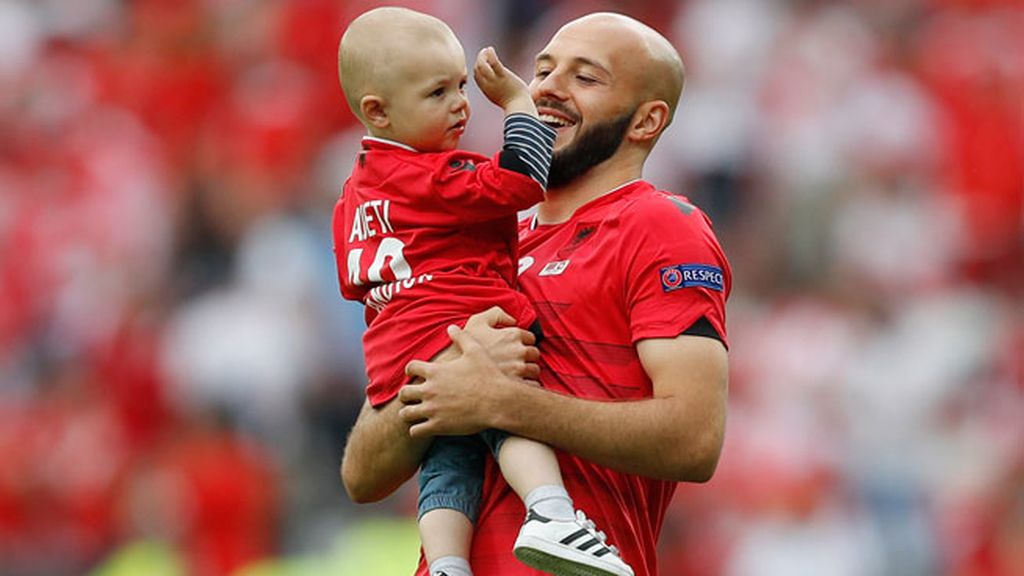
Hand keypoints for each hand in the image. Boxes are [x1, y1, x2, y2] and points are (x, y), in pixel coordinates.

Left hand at [399, 324, 527, 437]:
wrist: (499, 401)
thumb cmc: (488, 375)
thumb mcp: (476, 351)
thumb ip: (461, 338)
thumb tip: (451, 326)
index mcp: (435, 372)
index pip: (410, 368)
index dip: (411, 371)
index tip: (414, 375)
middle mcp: (429, 390)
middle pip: (404, 393)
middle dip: (406, 395)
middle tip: (412, 397)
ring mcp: (432, 409)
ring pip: (406, 414)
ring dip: (409, 413)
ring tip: (416, 414)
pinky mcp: (438, 426)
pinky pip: (415, 431)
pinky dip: (417, 430)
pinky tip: (424, 428)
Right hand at [463, 306, 540, 381]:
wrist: (454, 369)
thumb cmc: (464, 345)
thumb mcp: (477, 321)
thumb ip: (497, 314)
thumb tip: (512, 320)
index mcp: (513, 335)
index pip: (531, 338)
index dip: (524, 342)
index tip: (517, 347)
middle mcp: (519, 351)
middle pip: (535, 354)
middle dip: (528, 356)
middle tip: (518, 360)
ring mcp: (518, 369)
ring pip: (535, 370)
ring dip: (529, 371)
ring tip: (518, 373)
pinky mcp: (515, 385)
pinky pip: (532, 384)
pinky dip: (528, 384)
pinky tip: (517, 384)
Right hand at [474, 47, 535, 114]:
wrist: (519, 107)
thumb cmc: (514, 104)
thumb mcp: (500, 97)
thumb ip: (496, 91)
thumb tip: (499, 88)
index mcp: (486, 90)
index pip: (476, 76)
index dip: (477, 68)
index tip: (482, 61)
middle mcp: (487, 85)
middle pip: (477, 69)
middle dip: (479, 59)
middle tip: (483, 53)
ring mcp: (494, 80)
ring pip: (482, 65)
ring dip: (482, 55)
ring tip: (487, 49)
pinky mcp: (503, 76)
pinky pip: (493, 62)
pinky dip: (490, 54)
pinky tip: (490, 49)